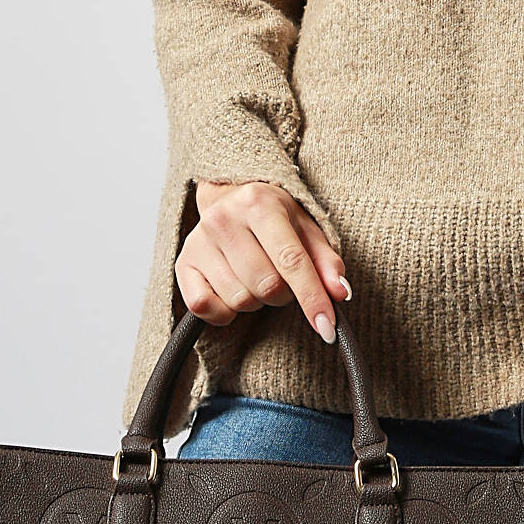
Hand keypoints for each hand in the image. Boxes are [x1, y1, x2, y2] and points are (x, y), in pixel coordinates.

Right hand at [175, 181, 350, 341]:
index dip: (312, 298)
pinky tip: (233, 290)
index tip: (328, 329)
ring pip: (240, 300)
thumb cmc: (276, 216)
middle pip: (267, 286)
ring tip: (257, 277)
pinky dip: (226, 311)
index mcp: (260, 204)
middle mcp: (224, 219)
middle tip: (283, 279)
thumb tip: (340, 294)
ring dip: (257, 300)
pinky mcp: (183, 263)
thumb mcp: (307, 229)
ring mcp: (198, 242)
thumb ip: (327, 262)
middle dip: (284, 295)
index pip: (291, 261)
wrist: (230, 195)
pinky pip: (206, 307)